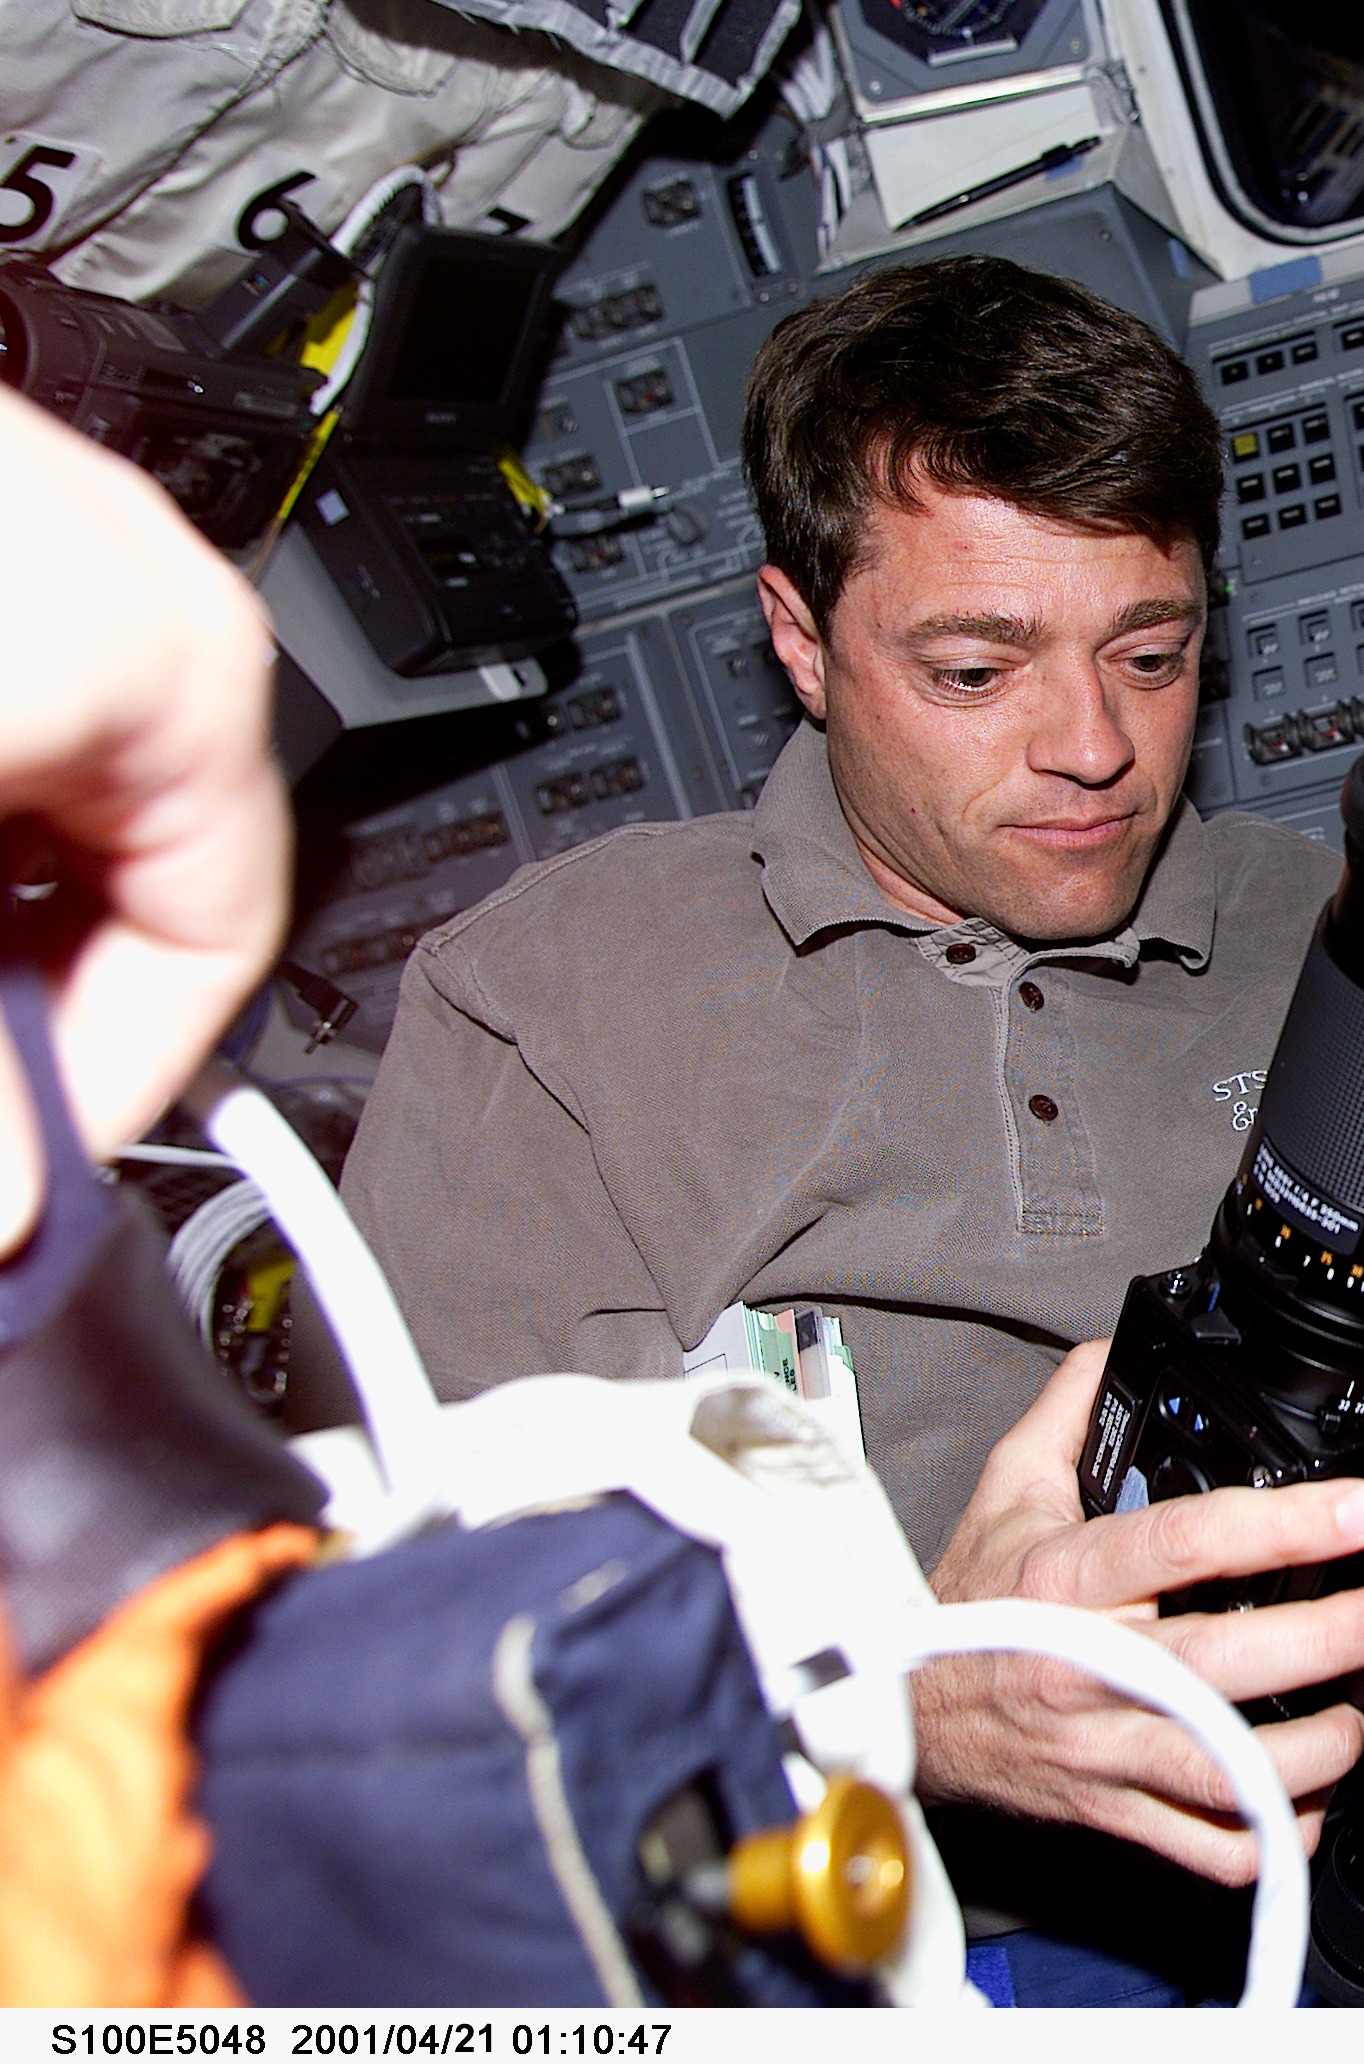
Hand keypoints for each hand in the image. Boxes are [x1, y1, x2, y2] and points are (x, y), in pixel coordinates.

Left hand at [0, 391, 288, 1254]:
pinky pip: (25, 679)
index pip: (228, 951)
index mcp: (198, 667)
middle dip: (40, 976)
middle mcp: (158, 582)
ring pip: (67, 779)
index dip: (115, 1083)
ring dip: (1, 878)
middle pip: (142, 868)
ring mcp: (56, 517)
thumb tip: (20, 1205)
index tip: (31, 1154)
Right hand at [914, 1339, 1363, 1884]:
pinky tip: (1310, 1800)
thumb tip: (1117, 1351)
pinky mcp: (1112, 1811)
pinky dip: (1269, 1833)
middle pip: (1221, 1664)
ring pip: (1221, 1771)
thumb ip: (1069, 1411)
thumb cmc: (967, 1604)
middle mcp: (1088, 1669)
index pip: (1184, 1543)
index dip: (1281, 1525)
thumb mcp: (1006, 1488)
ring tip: (1363, 1716)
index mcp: (1067, 1579)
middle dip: (1326, 1641)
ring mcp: (1103, 1749)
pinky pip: (1202, 1845)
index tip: (1357, 1510)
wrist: (905, 1712)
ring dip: (1313, 1751)